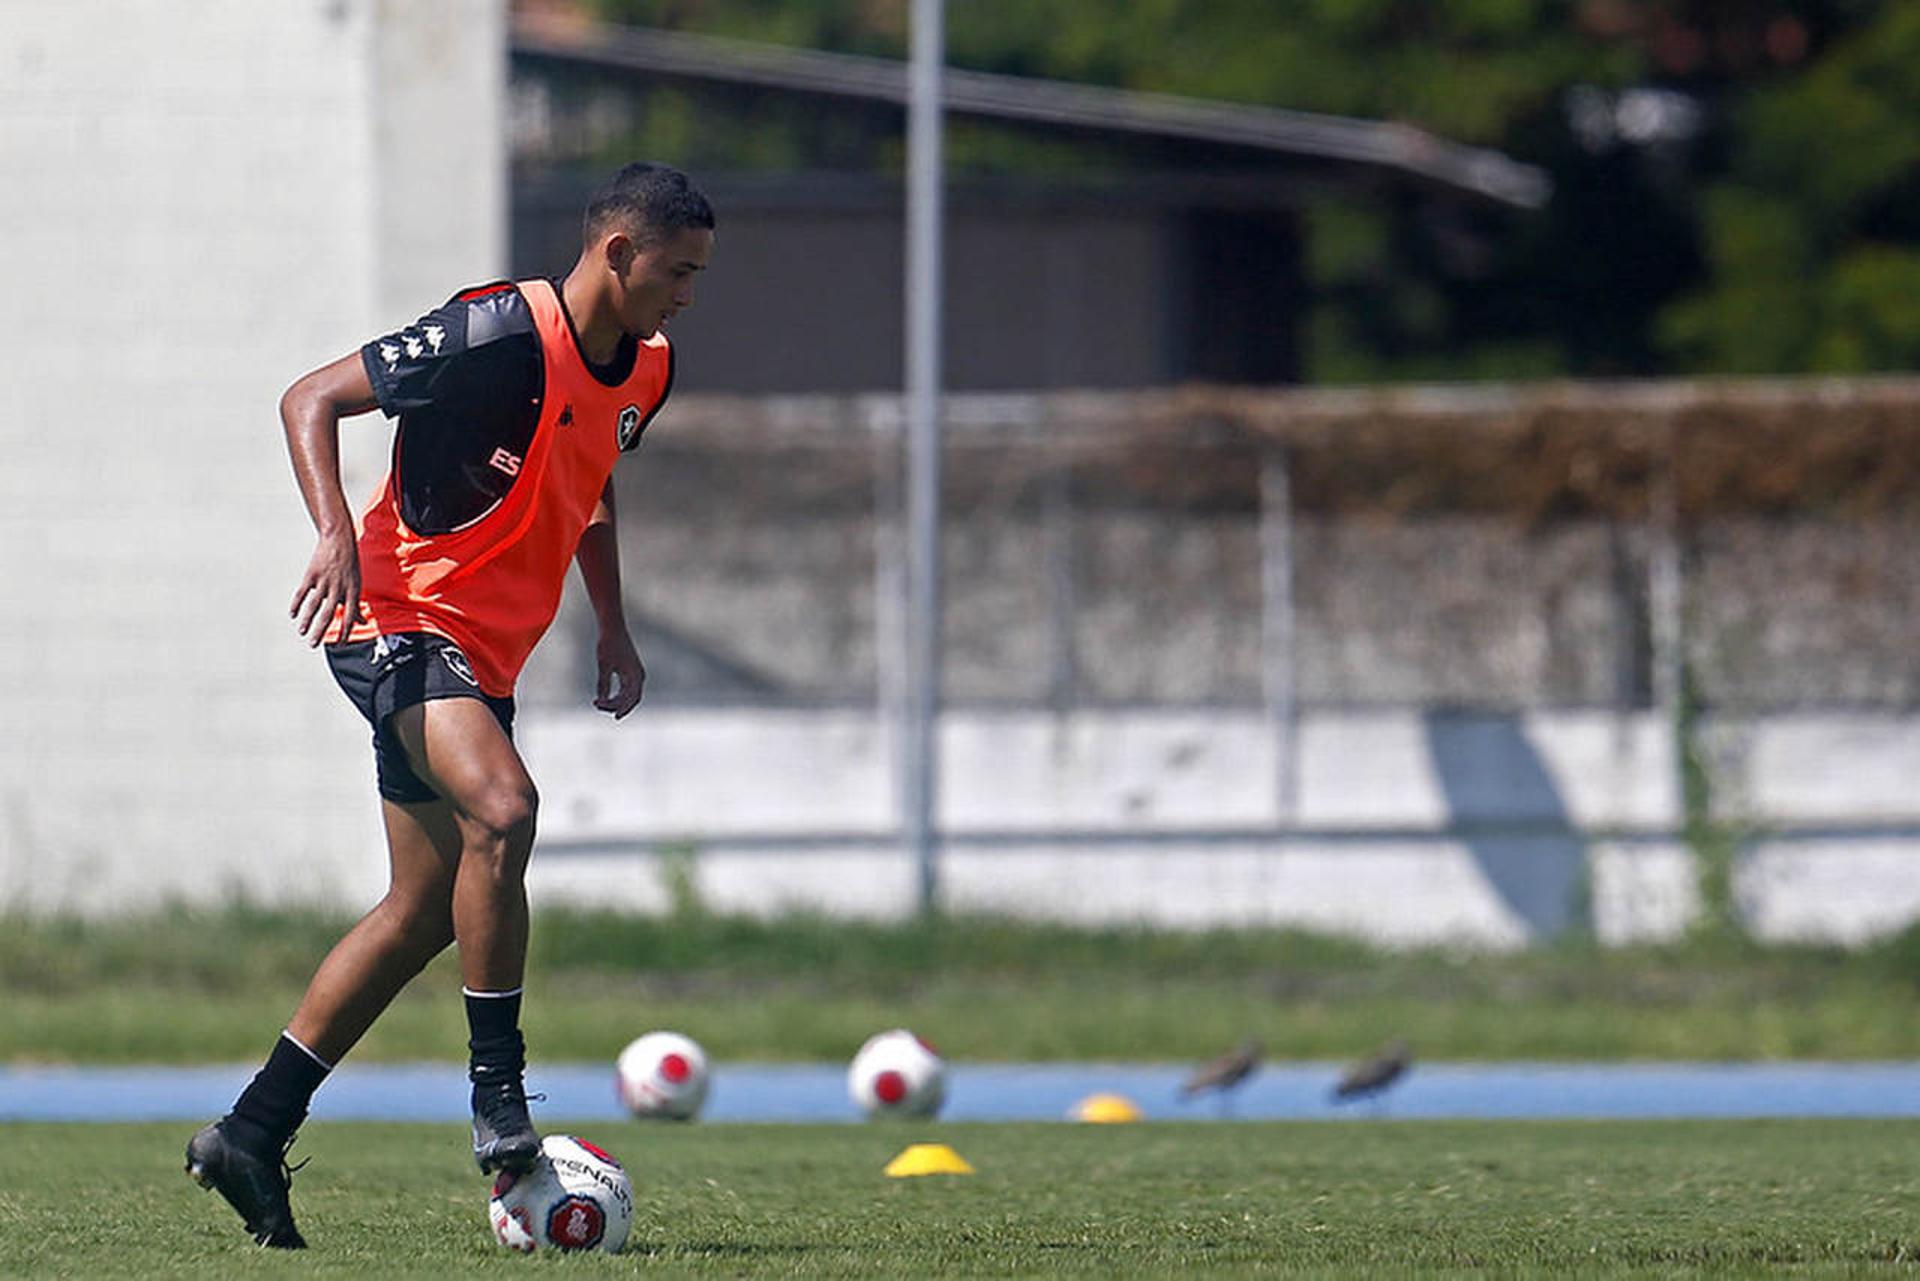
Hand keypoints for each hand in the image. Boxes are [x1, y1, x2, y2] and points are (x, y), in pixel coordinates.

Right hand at [291, 528, 360, 646]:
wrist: (339, 539)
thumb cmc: (349, 565)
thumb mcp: (356, 584)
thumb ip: (355, 605)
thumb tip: (362, 622)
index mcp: (352, 591)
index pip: (350, 616)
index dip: (345, 631)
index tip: (340, 645)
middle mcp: (339, 587)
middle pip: (329, 613)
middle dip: (320, 631)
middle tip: (313, 645)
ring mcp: (324, 581)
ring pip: (314, 604)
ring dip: (307, 620)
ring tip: (302, 632)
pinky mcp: (312, 574)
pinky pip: (302, 592)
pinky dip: (296, 604)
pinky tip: (292, 614)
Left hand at [594, 627, 645, 717]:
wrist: (612, 627)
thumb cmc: (608, 644)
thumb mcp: (603, 665)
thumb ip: (603, 684)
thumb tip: (601, 701)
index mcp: (636, 674)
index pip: (632, 698)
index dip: (623, 708)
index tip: (614, 716)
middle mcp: (638, 676)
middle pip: (630, 699)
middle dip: (615, 706)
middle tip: (598, 706)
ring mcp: (635, 674)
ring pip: (627, 695)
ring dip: (615, 702)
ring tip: (598, 703)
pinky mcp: (629, 672)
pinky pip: (625, 690)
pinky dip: (616, 696)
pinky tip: (603, 698)